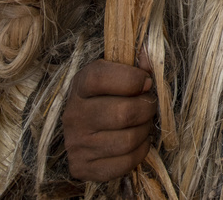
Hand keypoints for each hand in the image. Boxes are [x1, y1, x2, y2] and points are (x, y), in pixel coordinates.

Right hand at [62, 55, 156, 181]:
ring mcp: (76, 144)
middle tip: (148, 105)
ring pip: (128, 140)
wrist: (84, 128)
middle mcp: (74, 115)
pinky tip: (136, 142)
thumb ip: (135, 63)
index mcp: (80, 85)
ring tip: (142, 123)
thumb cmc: (108, 96)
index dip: (133, 78)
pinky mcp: (82, 167)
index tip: (145, 82)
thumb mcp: (116, 73)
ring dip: (145, 131)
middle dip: (147, 108)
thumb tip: (149, 54)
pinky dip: (140, 152)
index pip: (102, 77)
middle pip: (124, 113)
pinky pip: (125, 163)